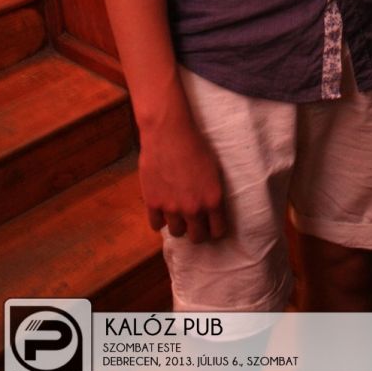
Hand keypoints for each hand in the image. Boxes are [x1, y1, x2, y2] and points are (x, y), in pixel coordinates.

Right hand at [138, 113, 226, 242]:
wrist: (169, 133)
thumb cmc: (195, 145)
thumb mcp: (213, 169)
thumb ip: (211, 193)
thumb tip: (212, 208)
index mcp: (213, 199)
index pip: (218, 230)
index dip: (215, 229)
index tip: (211, 226)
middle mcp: (194, 208)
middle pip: (197, 237)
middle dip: (197, 231)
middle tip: (194, 223)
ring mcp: (172, 208)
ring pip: (177, 232)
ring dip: (178, 224)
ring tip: (177, 213)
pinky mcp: (153, 203)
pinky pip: (156, 225)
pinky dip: (159, 219)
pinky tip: (162, 209)